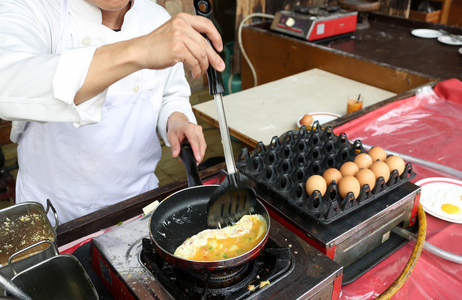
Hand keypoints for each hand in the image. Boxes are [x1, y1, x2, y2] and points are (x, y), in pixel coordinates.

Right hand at [75, 13, 224, 103]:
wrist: (140, 51)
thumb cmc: (155, 46)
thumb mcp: (174, 34)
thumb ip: (189, 37)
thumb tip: (207, 50)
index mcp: (182, 19)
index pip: (206, 24)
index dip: (216, 36)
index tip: (219, 47)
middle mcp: (182, 25)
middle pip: (205, 43)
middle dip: (215, 57)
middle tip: (220, 66)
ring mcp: (179, 36)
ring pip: (201, 54)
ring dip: (204, 66)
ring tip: (201, 72)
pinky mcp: (177, 48)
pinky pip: (194, 62)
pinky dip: (197, 70)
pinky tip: (195, 73)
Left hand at [167, 112, 205, 162]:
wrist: (178, 123)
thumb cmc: (175, 129)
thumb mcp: (171, 137)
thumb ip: (174, 146)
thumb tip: (175, 154)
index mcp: (188, 128)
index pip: (194, 141)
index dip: (196, 150)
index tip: (197, 158)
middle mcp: (196, 128)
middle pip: (201, 143)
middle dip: (200, 154)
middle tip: (197, 163)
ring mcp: (199, 131)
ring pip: (203, 144)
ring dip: (201, 153)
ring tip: (196, 160)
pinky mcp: (201, 134)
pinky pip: (202, 143)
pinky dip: (200, 150)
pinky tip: (196, 155)